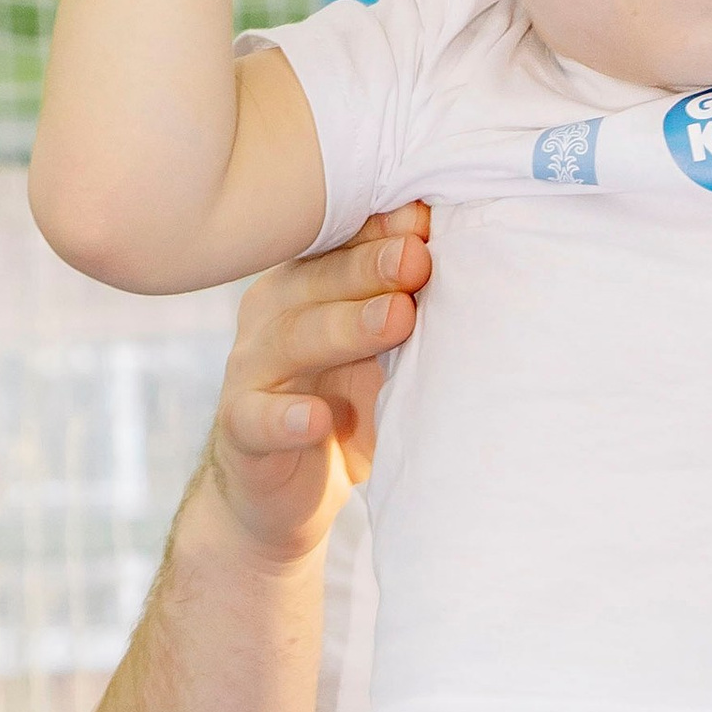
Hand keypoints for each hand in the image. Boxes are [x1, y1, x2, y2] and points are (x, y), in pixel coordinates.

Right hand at [208, 206, 430, 560]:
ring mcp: (251, 372)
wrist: (282, 494)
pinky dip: (287, 418)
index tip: (425, 217)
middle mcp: (273, 318)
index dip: (379, 231)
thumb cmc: (340, 408)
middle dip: (371, 268)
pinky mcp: (241, 430)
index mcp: (306, 287)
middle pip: (318, 283)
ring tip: (396, 318)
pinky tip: (317, 418)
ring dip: (346, 328)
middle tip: (417, 259)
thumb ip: (402, 314)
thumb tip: (471, 262)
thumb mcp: (379, 358)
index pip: (340, 246)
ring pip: (293, 340)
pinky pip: (259, 419)